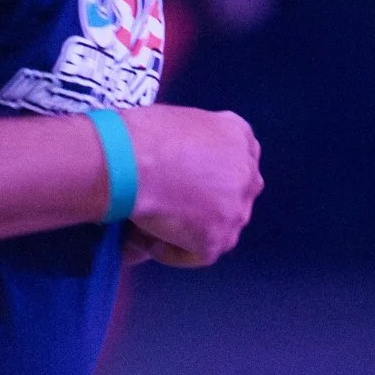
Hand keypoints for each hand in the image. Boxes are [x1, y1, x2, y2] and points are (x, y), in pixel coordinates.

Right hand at [120, 100, 260, 267]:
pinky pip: (199, 254)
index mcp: (239, 134)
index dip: (210, 173)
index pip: (236, 160)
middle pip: (233, 195)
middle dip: (207, 203)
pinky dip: (175, 251)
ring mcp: (237, 209)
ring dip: (192, 229)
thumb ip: (196, 142)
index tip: (186, 180)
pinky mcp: (218, 239)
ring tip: (154, 224)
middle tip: (172, 205)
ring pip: (220, 227)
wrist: (127, 161)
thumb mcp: (181, 121)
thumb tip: (182, 165)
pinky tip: (150, 241)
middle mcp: (247, 172)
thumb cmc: (140, 135)